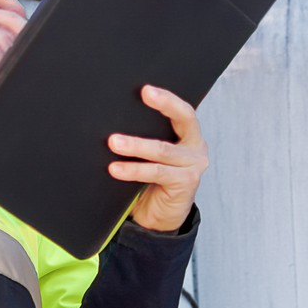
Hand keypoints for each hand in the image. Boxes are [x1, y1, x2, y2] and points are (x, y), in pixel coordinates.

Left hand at [108, 85, 208, 231]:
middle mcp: (195, 147)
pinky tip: (116, 168)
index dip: (168, 99)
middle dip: (164, 104)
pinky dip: (134, 170)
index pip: (182, 111)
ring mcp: (193, 166)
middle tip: (144, 93)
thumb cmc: (151, 181)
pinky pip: (157, 172)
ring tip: (114, 142)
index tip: (147, 89)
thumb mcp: (150, 156)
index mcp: (188, 135)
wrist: (159, 218)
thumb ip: (144, 138)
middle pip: (184, 119)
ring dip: (136, 145)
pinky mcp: (186, 183)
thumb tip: (112, 122)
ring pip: (163, 150)